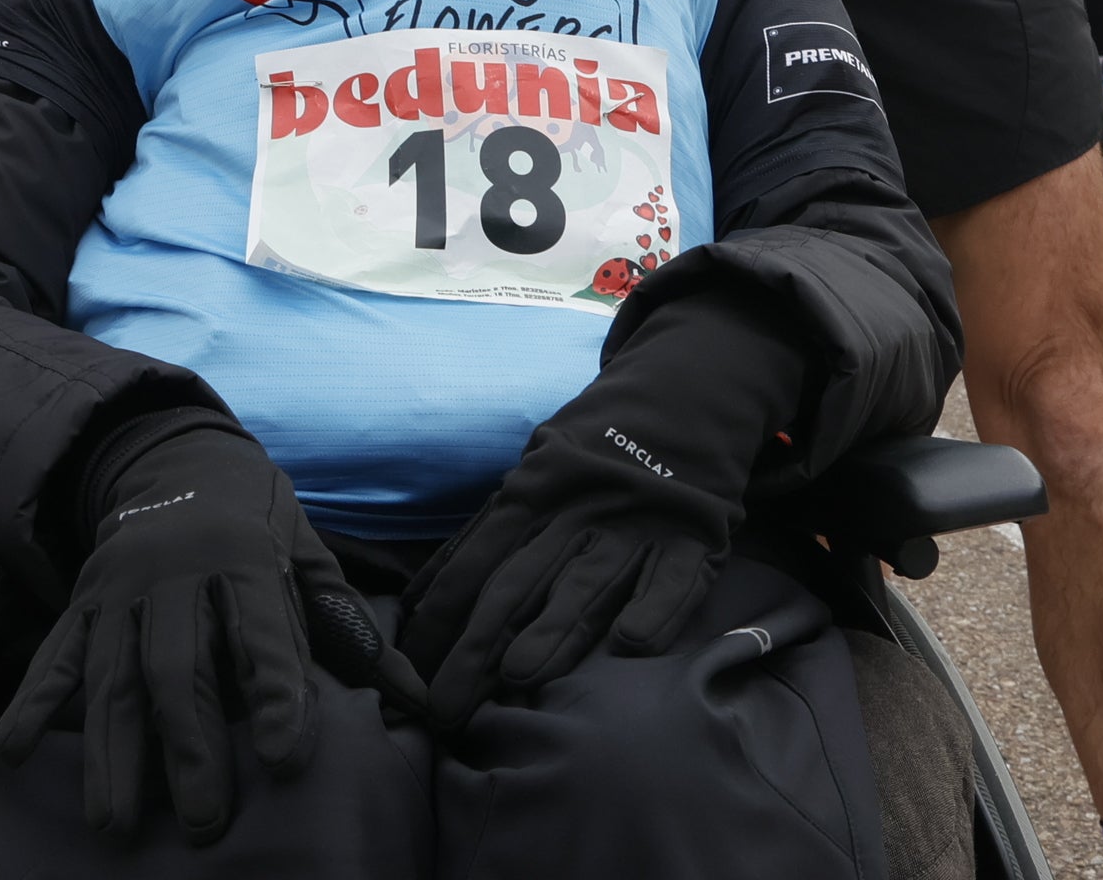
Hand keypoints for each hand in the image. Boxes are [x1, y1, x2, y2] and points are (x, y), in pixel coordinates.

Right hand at [0, 410, 420, 842]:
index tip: (284, 760)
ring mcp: (120, 589)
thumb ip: (349, 624)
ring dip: (112, 753)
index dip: (276, 695)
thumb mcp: (306, 550)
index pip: (262, 633)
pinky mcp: (82, 602)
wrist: (174, 454)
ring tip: (116, 822)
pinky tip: (14, 754)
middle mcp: (176, 573)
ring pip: (113, 675)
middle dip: (189, 749)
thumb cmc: (256, 517)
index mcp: (244, 557)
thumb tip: (416, 696)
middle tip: (203, 823)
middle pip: (179, 669)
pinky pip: (55, 655)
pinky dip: (32, 705)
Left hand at [400, 296, 801, 726]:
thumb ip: (487, 535)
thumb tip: (419, 605)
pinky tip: (631, 644)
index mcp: (529, 493)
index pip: (470, 565)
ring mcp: (636, 521)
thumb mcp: (532, 474)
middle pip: (516, 583)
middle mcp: (575, 508)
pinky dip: (654, 610)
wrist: (683, 392)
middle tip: (446, 710)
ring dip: (552, 629)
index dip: (436, 622)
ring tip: (519, 675)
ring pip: (586, 581)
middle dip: (474, 650)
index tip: (408, 678)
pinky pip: (673, 579)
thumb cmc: (591, 454)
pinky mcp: (694, 535)